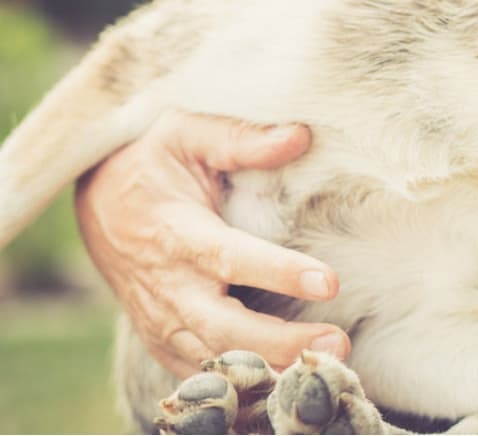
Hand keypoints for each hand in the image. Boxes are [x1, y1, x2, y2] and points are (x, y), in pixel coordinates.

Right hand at [75, 110, 348, 376]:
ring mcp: (164, 321)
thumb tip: (299, 135)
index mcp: (178, 234)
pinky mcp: (166, 342)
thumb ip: (241, 139)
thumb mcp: (187, 133)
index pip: (231, 259)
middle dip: (282, 342)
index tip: (329, 282)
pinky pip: (204, 375)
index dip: (279, 273)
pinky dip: (243, 385)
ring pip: (218, 359)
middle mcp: (169, 287)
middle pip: (226, 328)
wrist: (97, 204)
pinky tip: (292, 380)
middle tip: (338, 341)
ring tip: (331, 363)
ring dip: (273, 368)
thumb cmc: (152, 163)